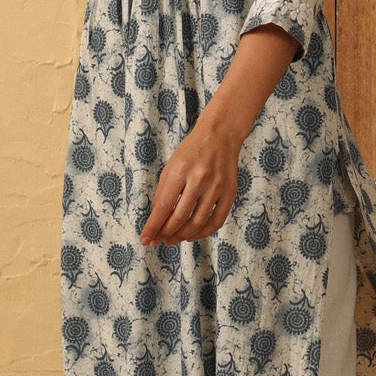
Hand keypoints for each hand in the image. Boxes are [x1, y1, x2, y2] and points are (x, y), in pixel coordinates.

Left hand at [140, 113, 242, 245]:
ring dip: (182, 236)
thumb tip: (156, 220)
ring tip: (172, 239)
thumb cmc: (191, 151)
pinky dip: (203, 233)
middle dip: (166, 233)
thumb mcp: (170, 166)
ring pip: (198, 223)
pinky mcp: (230, 192)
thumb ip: (162, 192)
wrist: (220, 135)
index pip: (163, 207)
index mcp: (180, 170)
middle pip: (180, 217)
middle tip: (158, 240)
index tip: (145, 239)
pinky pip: (216, 221)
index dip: (153, 226)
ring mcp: (217, 186)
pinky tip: (192, 235)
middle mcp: (199, 178)